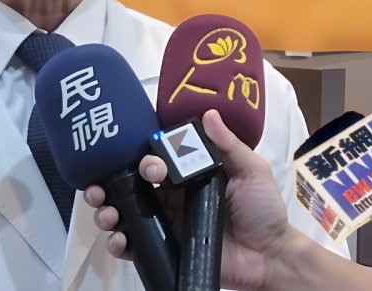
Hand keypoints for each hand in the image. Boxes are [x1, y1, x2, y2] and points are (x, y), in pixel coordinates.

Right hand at [83, 109, 294, 290]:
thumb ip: (228, 145)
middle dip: (109, 182)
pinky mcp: (165, 249)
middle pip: (129, 184)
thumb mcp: (251, 172)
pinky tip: (120, 239)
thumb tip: (209, 114)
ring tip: (107, 214)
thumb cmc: (263, 211)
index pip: (155, 160)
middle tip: (102, 189)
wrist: (269, 257)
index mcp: (187, 175)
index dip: (143, 160)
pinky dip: (119, 242)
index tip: (149, 168)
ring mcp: (166, 224)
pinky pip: (134, 245)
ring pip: (124, 212)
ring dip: (107, 211)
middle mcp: (171, 196)